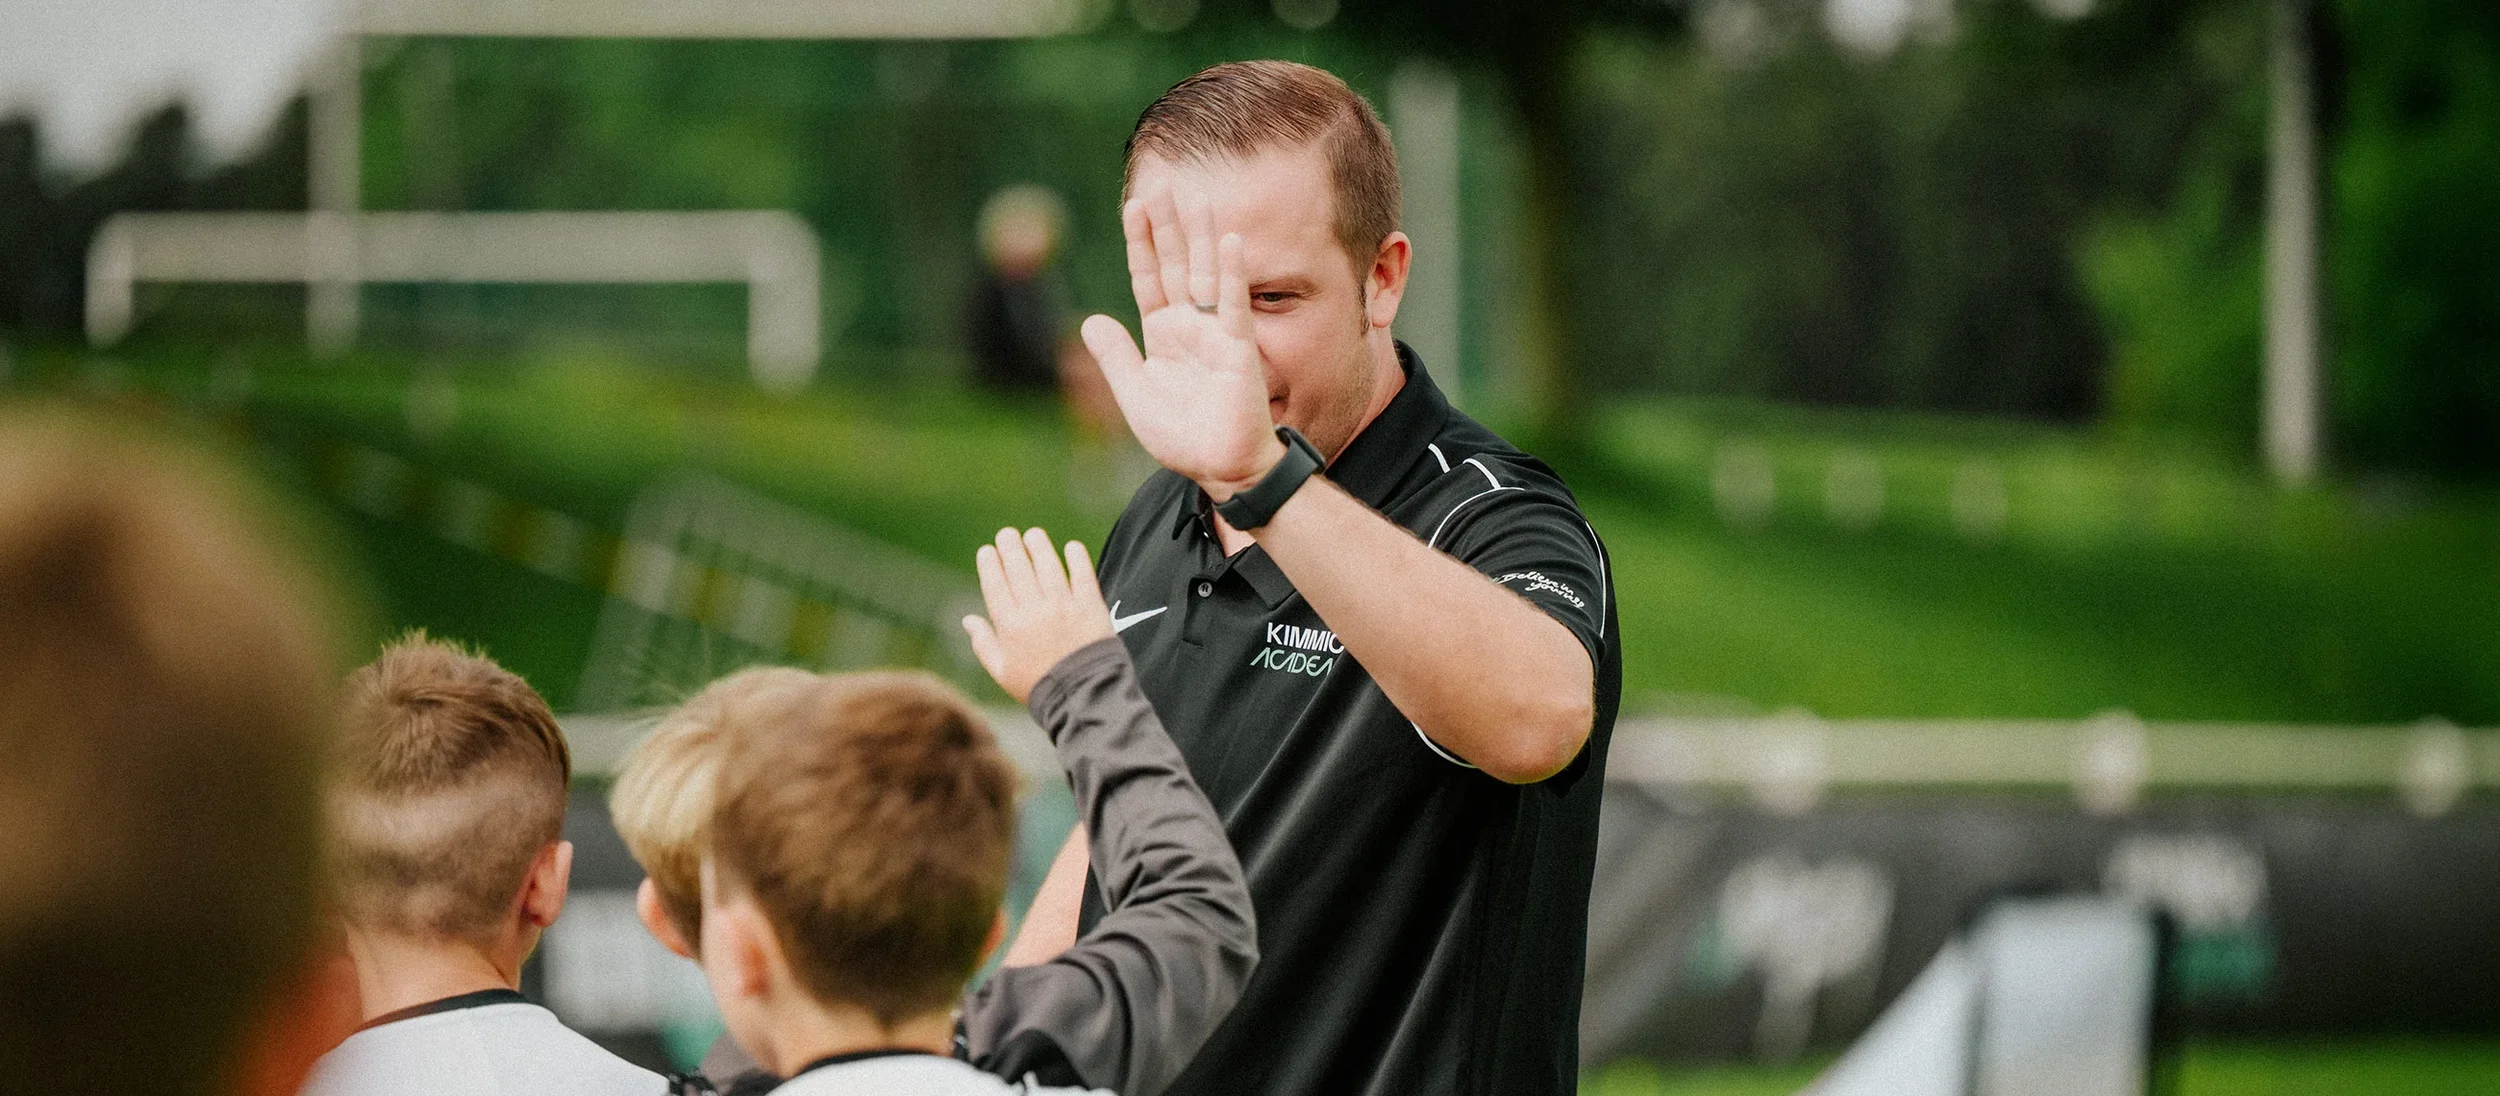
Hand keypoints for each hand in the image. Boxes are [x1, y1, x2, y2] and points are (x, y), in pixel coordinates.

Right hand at [962, 527, 1114, 704]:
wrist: (1083, 696)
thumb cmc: (1039, 686)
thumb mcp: (1002, 672)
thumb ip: (983, 643)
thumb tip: (967, 620)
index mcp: (1010, 626)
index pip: (996, 585)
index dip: (990, 564)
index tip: (987, 550)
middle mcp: (1035, 611)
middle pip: (1019, 569)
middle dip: (1010, 547)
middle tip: (1007, 534)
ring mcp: (1064, 606)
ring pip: (1048, 566)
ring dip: (1039, 546)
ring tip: (1033, 535)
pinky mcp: (1091, 605)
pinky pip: (1082, 574)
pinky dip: (1077, 558)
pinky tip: (1071, 547)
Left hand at [1080, 186, 1286, 499]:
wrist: (1219, 466)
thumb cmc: (1181, 437)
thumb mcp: (1134, 395)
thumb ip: (1115, 357)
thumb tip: (1089, 321)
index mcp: (1162, 335)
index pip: (1148, 279)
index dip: (1140, 244)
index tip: (1133, 206)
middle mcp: (1189, 326)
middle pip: (1175, 266)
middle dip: (1167, 228)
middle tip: (1160, 185)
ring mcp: (1214, 333)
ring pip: (1204, 275)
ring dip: (1200, 238)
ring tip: (1195, 198)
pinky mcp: (1237, 347)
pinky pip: (1233, 304)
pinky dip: (1231, 274)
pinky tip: (1229, 241)